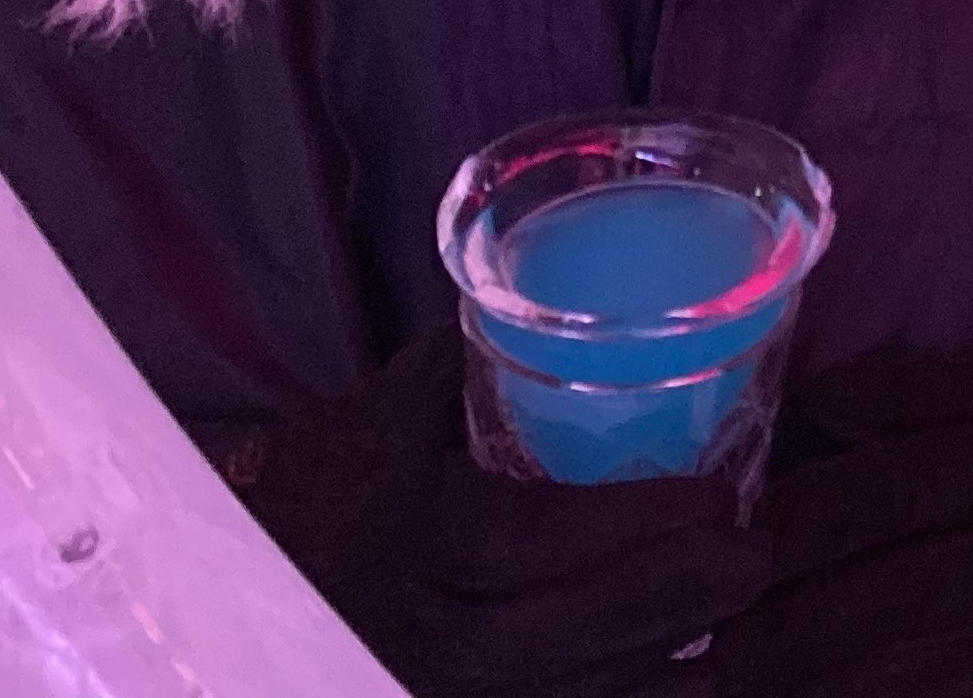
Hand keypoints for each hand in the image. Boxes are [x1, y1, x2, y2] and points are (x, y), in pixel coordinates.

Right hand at [222, 327, 766, 697]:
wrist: (219, 611)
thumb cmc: (308, 504)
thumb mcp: (370, 426)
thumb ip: (456, 373)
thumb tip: (544, 313)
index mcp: (416, 542)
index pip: (544, 537)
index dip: (643, 522)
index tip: (721, 495)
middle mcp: (430, 640)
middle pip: (581, 636)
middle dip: (683, 598)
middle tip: (753, 556)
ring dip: (669, 674)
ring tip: (732, 632)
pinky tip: (676, 685)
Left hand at [714, 349, 972, 697]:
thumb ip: (921, 390)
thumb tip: (815, 398)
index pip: (878, 498)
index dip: (787, 526)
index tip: (711, 540)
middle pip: (858, 610)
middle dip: (758, 636)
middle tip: (678, 643)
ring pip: (873, 686)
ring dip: (791, 687)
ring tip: (709, 685)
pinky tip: (796, 697)